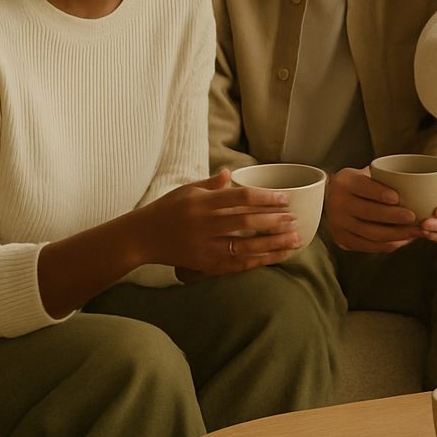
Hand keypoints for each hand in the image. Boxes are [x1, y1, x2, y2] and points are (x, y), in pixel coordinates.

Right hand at [138, 169, 300, 279]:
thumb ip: (211, 184)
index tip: (285, 199)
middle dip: (274, 221)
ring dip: (274, 244)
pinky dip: (260, 261)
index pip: (240, 198)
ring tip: (296, 239)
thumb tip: (231, 172)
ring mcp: (205, 247)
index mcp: (202, 203)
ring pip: (246, 247)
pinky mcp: (205, 264)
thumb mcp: (186, 190)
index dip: (266, 198)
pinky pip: (238, 264)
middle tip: (295, 219)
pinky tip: (278, 256)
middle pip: (246, 223)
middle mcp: (204, 225)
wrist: (141, 237)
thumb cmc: (166, 210)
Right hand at [326, 164, 436, 251]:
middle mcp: (337, 203)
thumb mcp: (366, 173)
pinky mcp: (342, 240)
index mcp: (344, 182)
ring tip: (416, 231)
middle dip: (394, 217)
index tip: (399, 197)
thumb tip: (422, 180)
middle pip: (368, 213)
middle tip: (415, 217)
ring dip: (397, 234)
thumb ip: (386, 175)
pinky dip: (389, 244)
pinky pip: (369, 246)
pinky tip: (405, 240)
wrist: (334, 199)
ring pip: (371, 233)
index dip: (380, 193)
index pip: (362, 187)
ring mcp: (338, 224)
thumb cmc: (360, 184)